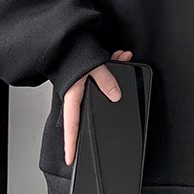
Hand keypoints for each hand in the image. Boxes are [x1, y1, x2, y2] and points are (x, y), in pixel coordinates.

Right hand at [63, 49, 131, 165]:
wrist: (70, 34)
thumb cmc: (75, 51)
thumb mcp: (93, 66)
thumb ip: (105, 81)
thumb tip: (115, 95)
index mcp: (73, 94)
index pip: (72, 126)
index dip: (71, 144)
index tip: (71, 159)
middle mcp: (76, 92)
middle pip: (90, 108)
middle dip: (108, 102)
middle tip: (112, 118)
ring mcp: (82, 83)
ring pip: (103, 86)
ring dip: (115, 73)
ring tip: (124, 60)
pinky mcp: (88, 74)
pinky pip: (104, 73)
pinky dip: (115, 64)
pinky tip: (122, 56)